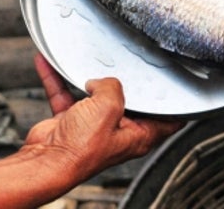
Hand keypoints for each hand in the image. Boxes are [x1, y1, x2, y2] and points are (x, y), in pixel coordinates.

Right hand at [23, 54, 182, 181]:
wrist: (45, 161)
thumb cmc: (79, 150)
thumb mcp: (108, 108)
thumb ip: (112, 87)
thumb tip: (102, 81)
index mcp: (137, 135)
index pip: (166, 121)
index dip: (173, 105)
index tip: (177, 88)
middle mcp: (117, 131)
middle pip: (127, 101)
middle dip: (122, 82)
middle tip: (122, 63)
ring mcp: (93, 126)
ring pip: (94, 95)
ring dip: (85, 78)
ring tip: (83, 61)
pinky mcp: (70, 121)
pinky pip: (65, 95)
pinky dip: (58, 80)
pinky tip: (50, 65)